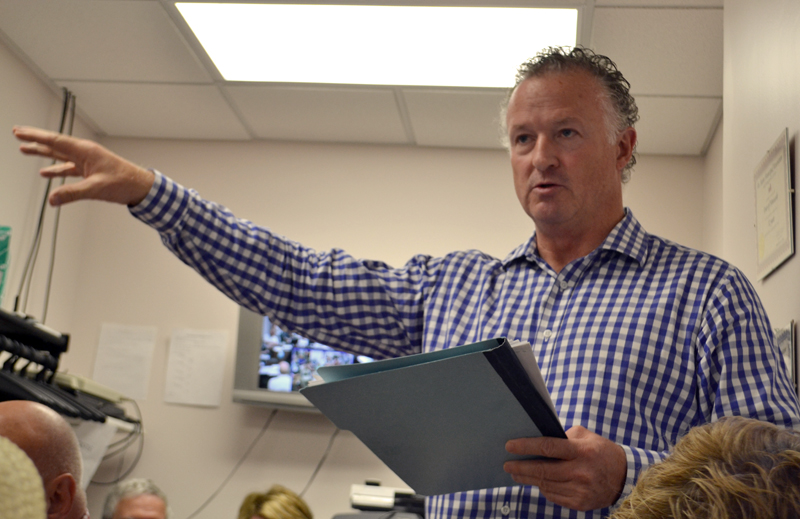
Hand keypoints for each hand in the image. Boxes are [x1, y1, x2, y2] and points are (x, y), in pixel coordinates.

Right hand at [13, 126, 154, 206]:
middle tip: (17, 133)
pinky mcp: (90, 171)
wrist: (141, 187)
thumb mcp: (96, 188)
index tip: (19, 132)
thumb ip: (72, 193)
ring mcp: (87, 161)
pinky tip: (46, 173)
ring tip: (25, 150)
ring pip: (60, 155)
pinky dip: (56, 169)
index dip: (35, 136)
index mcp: (85, 151)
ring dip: (43, 153)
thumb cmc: (124, 183)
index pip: (55, 141)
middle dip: (35, 139)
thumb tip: (52, 199)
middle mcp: (84, 153)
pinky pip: (68, 168)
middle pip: (55, 144)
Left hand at [503, 425, 626, 510]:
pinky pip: (553, 496)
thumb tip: (538, 437)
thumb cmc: (601, 451)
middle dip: (520, 467)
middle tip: (507, 464)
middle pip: (542, 470)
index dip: (526, 446)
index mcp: (581, 451)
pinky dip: (543, 488)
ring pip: (545, 485)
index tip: (509, 446)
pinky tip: (537, 482)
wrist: (624, 477)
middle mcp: (580, 471)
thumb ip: (564, 436)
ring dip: (528, 479)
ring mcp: (580, 489)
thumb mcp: (586, 436)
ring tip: (517, 474)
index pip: (548, 447)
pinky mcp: (580, 503)